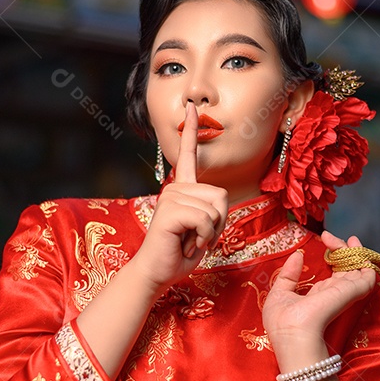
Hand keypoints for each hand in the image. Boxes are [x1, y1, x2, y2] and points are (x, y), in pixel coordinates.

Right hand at [129, 102, 228, 294]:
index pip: (189, 155)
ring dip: (210, 233)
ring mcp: (170, 197)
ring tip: (190, 240)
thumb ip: (212, 211)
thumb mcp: (204, 229)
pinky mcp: (170, 211)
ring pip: (215, 209)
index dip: (191, 131)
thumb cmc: (179, 253)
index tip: (191, 107)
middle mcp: (175, 188)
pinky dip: (204, 237)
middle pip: (222, 195)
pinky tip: (187, 243)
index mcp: (183, 190)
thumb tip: (219, 200)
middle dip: (219, 223)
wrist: (157, 273)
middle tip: (198, 237)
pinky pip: (205, 219)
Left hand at [262, 231, 376, 348]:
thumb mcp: (280, 293)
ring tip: (348, 237)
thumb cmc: (283, 321)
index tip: (323, 238)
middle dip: (342, 249)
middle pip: (346, 268)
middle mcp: (334, 294)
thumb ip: (289, 274)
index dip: (331, 255)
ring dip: (355, 251)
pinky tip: (354, 246)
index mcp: (319, 296)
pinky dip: (365, 259)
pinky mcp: (353, 291)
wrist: (294, 333)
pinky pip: (367, 274)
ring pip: (358, 268)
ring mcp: (345, 292)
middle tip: (330, 236)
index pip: (332, 274)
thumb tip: (297, 255)